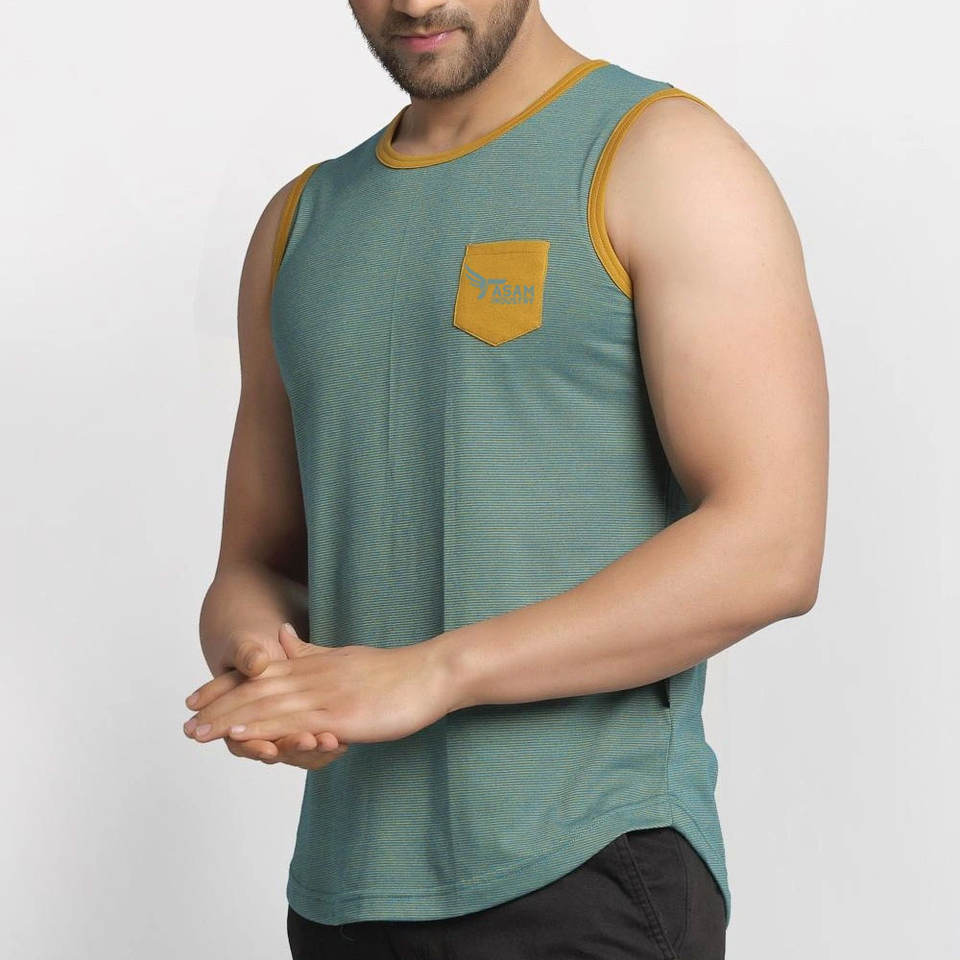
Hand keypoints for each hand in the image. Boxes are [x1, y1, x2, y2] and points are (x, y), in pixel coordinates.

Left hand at [183, 623, 453, 747]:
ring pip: (268, 708)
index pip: (260, 676)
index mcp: (314, 665)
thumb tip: (281, 636)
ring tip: (198, 733)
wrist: (431, 673)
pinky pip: (295, 722)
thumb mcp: (345, 658)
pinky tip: (242, 735)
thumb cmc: (396, 672)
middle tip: (184, 724)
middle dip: (217, 709)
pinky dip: (265, 727)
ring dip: (229, 722)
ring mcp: (325, 694)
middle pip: (256, 692)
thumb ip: (312, 651)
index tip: (195, 699)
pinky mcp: (340, 714)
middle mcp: (313, 676)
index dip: (226, 688)